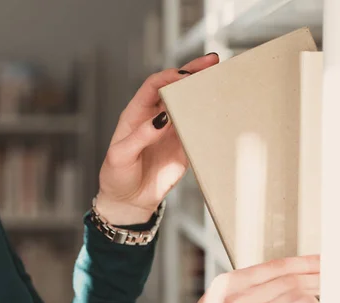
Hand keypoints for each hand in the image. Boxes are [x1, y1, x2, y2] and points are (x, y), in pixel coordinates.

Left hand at [95, 54, 219, 224]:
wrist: (129, 202)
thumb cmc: (117, 176)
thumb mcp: (120, 156)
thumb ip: (140, 136)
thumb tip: (163, 118)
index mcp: (136, 114)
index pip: (153, 85)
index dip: (168, 77)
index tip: (183, 75)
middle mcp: (156, 117)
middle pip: (175, 88)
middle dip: (192, 73)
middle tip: (212, 62)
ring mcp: (172, 131)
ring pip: (190, 105)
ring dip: (205, 93)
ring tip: (222, 80)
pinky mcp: (185, 147)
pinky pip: (199, 129)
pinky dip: (211, 119)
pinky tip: (222, 111)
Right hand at [160, 255, 319, 302]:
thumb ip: (241, 294)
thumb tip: (270, 290)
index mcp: (226, 284)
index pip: (272, 266)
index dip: (299, 262)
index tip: (314, 260)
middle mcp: (238, 295)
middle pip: (284, 277)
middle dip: (311, 272)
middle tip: (327, 269)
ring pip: (289, 292)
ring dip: (312, 287)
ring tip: (325, 286)